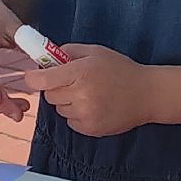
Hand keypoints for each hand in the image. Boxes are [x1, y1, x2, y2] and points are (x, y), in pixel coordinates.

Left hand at [24, 45, 151, 136]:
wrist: (146, 94)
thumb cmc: (121, 70)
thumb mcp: (96, 52)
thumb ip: (68, 51)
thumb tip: (46, 57)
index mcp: (80, 72)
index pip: (42, 80)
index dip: (34, 77)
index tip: (34, 76)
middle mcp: (81, 95)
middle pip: (49, 95)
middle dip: (56, 87)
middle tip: (73, 81)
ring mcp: (85, 114)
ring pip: (59, 109)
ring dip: (67, 102)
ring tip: (88, 94)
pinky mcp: (89, 129)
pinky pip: (70, 121)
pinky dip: (76, 114)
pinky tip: (94, 105)